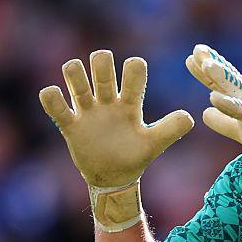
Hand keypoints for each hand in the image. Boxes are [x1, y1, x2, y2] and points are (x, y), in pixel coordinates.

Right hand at [40, 50, 193, 187]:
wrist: (114, 178)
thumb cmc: (135, 157)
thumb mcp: (154, 145)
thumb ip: (170, 130)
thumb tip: (190, 117)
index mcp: (130, 102)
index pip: (132, 72)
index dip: (134, 69)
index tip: (135, 72)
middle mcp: (108, 100)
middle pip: (101, 65)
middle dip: (101, 63)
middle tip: (105, 82)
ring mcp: (88, 111)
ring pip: (75, 78)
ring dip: (74, 74)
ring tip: (81, 91)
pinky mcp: (70, 125)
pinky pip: (56, 107)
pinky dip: (51, 98)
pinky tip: (53, 95)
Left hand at [186, 44, 241, 209]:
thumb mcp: (239, 130)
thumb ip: (222, 121)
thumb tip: (205, 112)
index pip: (225, 83)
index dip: (209, 69)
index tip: (193, 55)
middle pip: (229, 79)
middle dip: (213, 63)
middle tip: (197, 49)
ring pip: (237, 90)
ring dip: (221, 76)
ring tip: (206, 65)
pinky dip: (229, 104)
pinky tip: (214, 98)